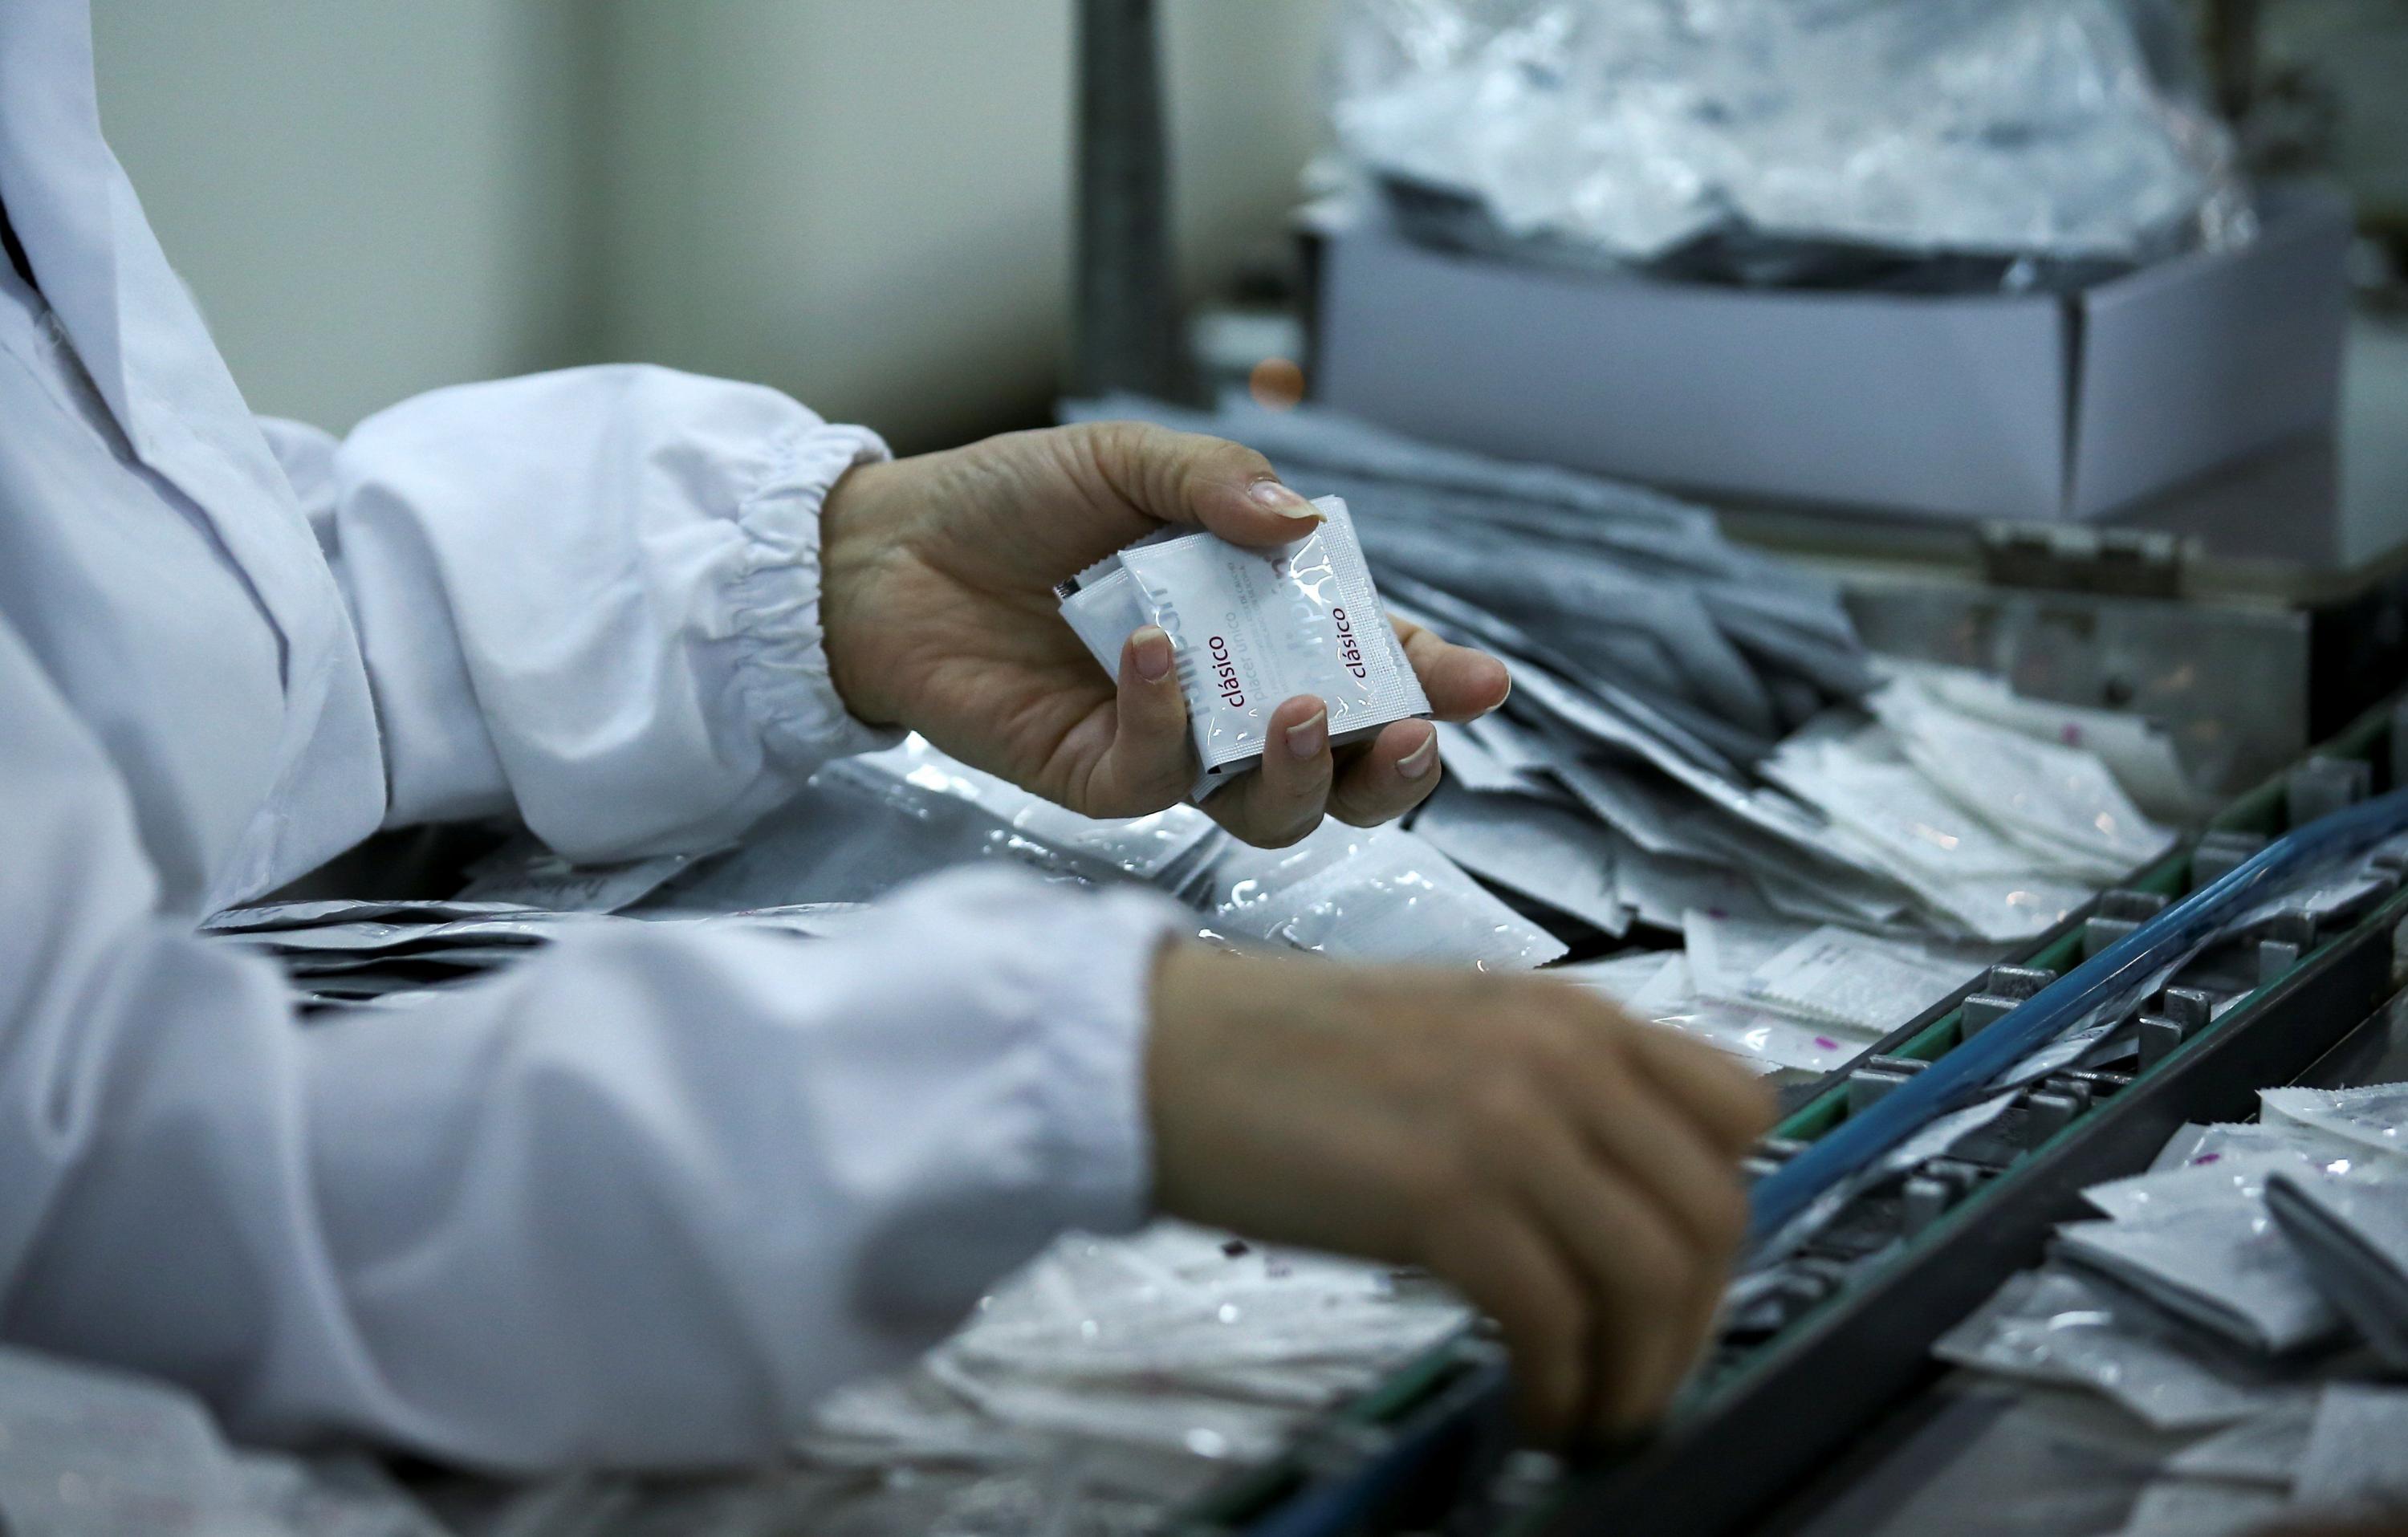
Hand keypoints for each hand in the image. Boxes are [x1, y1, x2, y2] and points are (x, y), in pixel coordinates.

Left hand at [818, 422, 1510, 846]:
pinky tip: (1149, 654)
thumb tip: (1302, 523)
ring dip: (1306, 772)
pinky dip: (1169, 718)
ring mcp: (1169, 746)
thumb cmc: (1009, 502)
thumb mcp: (1127, 460)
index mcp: (1260, 620)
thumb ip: (1215, 482)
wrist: (886, 551)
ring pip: (1272, 808)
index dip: (1429, 679)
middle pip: (1347, 768)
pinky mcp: (1096, 776)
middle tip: (1414, 732)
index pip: (1367, 664)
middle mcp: (1230, 697)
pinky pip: (1159, 777)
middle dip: (1398, 765)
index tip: (1479, 682)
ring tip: (1304, 715)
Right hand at [1144, 944, 1773, 1443]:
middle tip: (1643, 1375)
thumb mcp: (1452, 1034)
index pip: (1739, 1108)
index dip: (1721, 1210)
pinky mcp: (1445, 1195)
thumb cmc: (1281, 1053)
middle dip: (1693, 1321)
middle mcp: (1561, 1055)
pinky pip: (1556, 1320)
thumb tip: (1612, 1198)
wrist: (1161, 1052)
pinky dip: (1561, 1387)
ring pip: (1652, 1275)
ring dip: (1639, 1372)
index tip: (1680, 1278)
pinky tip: (1530, 1408)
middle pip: (1711, 1211)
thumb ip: (1547, 1087)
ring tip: (1594, 1413)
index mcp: (1569, 1012)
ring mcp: (1508, 1121)